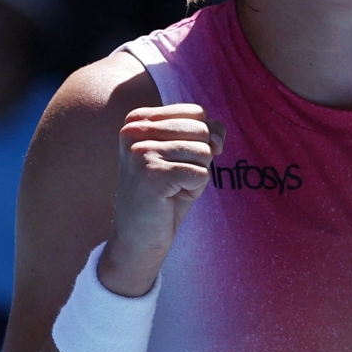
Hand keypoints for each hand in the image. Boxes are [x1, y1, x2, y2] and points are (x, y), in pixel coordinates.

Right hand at [98, 104, 224, 296]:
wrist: (138, 238)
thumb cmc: (165, 194)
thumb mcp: (186, 154)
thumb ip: (206, 132)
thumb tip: (217, 135)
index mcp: (138, 118)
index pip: (197, 113)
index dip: (200, 141)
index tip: (174, 162)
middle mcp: (134, 129)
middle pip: (202, 130)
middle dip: (199, 159)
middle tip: (173, 179)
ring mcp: (140, 151)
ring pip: (204, 152)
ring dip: (196, 176)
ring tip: (171, 189)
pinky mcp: (151, 173)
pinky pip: (201, 173)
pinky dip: (194, 190)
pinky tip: (170, 198)